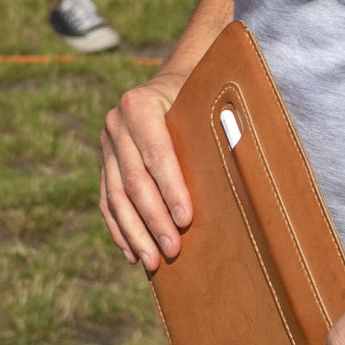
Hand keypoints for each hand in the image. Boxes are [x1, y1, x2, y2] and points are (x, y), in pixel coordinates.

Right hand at [98, 64, 194, 271]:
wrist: (170, 82)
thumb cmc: (197, 100)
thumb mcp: (202, 104)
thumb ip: (213, 129)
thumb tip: (241, 162)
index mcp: (140, 105)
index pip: (156, 155)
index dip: (171, 190)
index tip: (187, 220)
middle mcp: (116, 124)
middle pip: (134, 181)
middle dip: (154, 219)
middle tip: (172, 250)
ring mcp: (105, 144)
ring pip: (115, 196)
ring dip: (135, 233)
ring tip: (153, 262)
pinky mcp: (103, 162)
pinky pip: (106, 200)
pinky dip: (119, 229)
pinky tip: (132, 253)